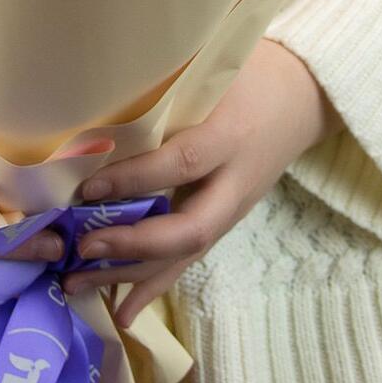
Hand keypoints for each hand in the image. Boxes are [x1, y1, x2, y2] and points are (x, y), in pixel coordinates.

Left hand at [64, 38, 340, 325]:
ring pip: (187, 253)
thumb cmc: (250, 71)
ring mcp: (235, 207)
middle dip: (134, 244)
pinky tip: (125, 311)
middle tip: (82, 247)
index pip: (183, 163)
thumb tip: (101, 98)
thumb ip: (170, 87)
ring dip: (132, 274)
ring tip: (79, 285)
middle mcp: (236, 181)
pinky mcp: (227, 220)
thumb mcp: (215, 71)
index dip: (136, 177)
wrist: (302, 96)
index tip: (87, 186)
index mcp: (231, 135)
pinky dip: (156, 284)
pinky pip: (191, 258)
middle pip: (191, 228)